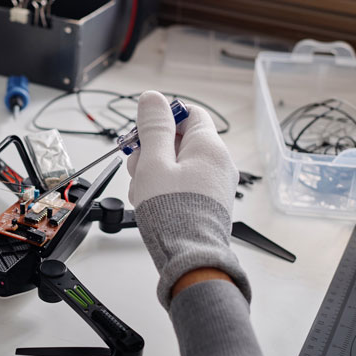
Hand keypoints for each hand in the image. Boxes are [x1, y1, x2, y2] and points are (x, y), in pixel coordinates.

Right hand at [126, 91, 247, 309]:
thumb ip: (153, 128)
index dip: (163, 118)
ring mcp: (215, 185)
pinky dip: (165, 188)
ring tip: (144, 191)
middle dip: (152, 150)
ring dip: (154, 172)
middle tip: (138, 166)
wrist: (189, 258)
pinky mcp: (208, 203)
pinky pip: (183, 185)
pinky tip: (151, 203)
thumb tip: (153, 98)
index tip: (143, 132)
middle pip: (180, 140)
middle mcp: (218, 163)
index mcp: (209, 147)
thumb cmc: (173, 212)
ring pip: (177, 165)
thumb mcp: (154, 162)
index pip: (189, 114)